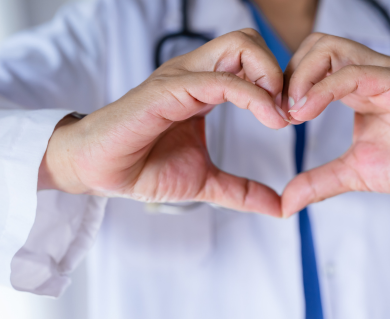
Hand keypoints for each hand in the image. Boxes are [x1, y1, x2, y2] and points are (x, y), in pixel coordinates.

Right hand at [38, 29, 288, 216]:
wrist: (98, 172)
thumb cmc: (143, 168)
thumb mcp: (205, 181)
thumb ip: (241, 190)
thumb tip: (278, 207)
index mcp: (204, 85)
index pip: (251, 59)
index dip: (278, 83)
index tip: (291, 118)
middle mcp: (195, 73)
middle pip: (249, 40)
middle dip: (278, 70)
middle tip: (288, 110)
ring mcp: (181, 78)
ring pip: (239, 46)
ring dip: (270, 76)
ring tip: (279, 115)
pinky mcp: (168, 91)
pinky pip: (219, 80)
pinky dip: (252, 95)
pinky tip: (268, 119)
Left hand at [280, 33, 389, 217]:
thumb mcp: (355, 173)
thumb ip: (319, 183)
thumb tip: (285, 204)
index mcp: (356, 86)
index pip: (310, 63)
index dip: (285, 85)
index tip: (273, 117)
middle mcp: (369, 72)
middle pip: (315, 45)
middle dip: (288, 74)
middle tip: (278, 112)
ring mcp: (387, 74)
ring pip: (331, 49)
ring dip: (301, 77)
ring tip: (292, 112)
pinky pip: (358, 73)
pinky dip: (326, 88)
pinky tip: (308, 111)